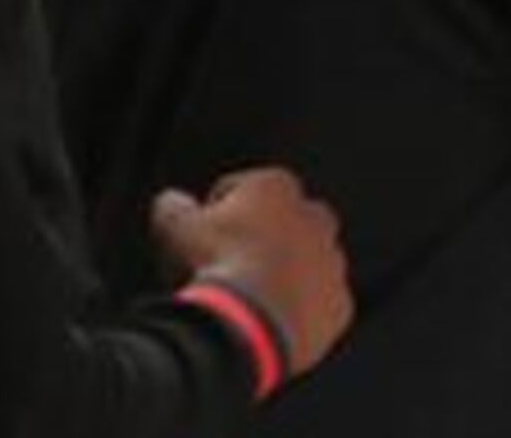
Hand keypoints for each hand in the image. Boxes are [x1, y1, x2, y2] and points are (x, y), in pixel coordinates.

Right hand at [151, 165, 354, 379]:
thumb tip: (171, 202)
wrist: (250, 321)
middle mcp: (316, 218)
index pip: (244, 189)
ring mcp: (332, 263)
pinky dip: (299, 313)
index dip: (219, 211)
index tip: (204, 234)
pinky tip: (270, 324)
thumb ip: (174, 205)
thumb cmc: (215, 264)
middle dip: (261, 240)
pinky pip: (318, 306)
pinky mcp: (339, 303)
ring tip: (250, 300)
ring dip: (284, 276)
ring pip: (306, 265)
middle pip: (284, 224)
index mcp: (279, 187)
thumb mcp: (175, 226)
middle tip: (231, 266)